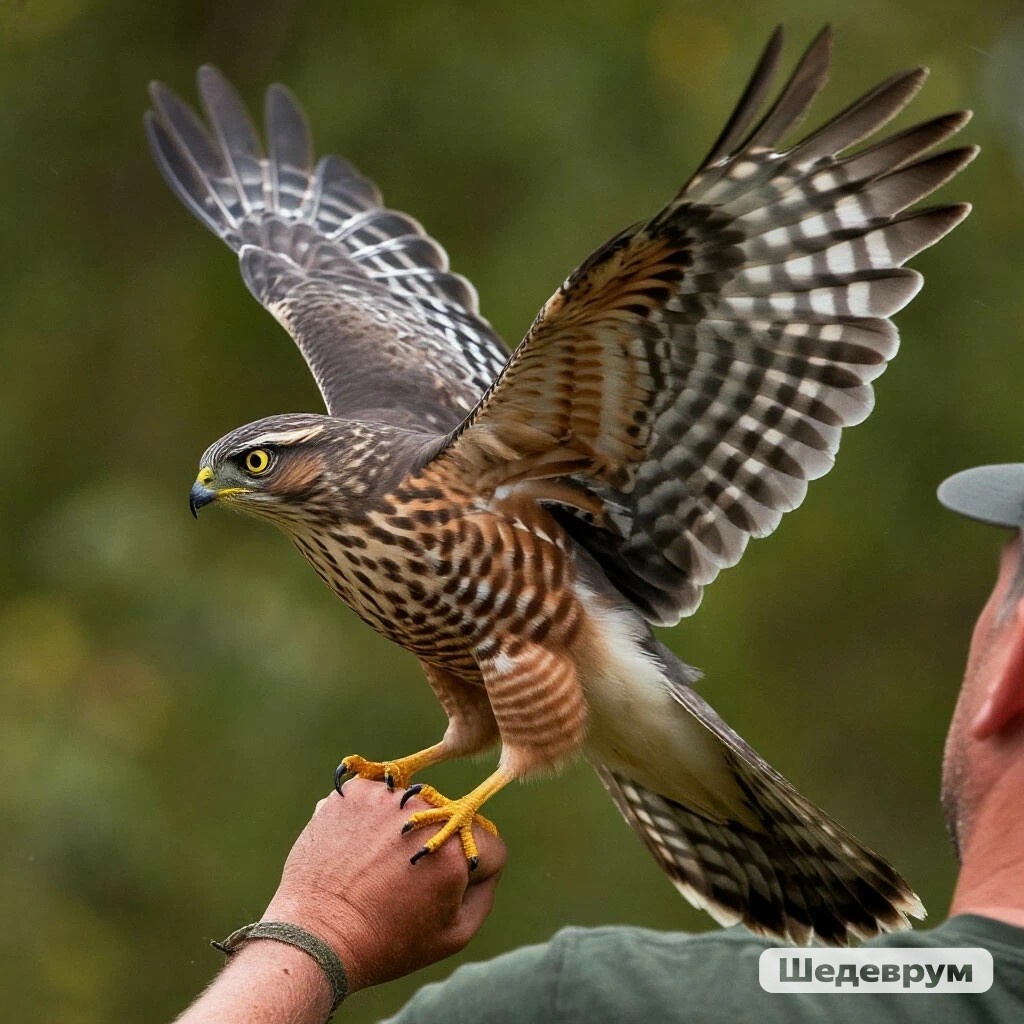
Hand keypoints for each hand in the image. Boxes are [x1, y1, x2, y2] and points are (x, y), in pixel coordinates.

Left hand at [262, 779, 506, 991]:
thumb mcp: (454, 934)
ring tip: (375, 864)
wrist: (316, 935)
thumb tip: (488, 861)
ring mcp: (388, 797)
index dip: (471, 872)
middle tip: (402, 879)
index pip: (490, 844)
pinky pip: (380, 795)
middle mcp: (426, 814)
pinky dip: (371, 817)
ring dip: (403, 827)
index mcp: (456, 850)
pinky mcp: (356, 790)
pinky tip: (357, 845)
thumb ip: (485, 891)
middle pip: (453, 820)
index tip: (439, 890)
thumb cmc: (388, 941)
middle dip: (437, 846)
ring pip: (414, 806)